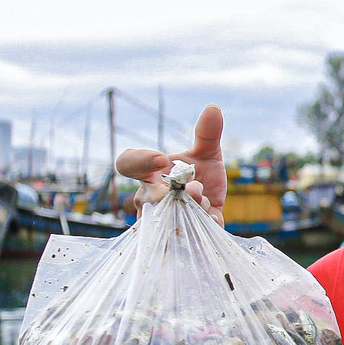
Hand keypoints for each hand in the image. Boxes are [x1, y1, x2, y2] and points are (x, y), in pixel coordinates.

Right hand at [114, 106, 227, 226]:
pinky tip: (212, 216)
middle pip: (147, 199)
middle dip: (170, 193)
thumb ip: (207, 134)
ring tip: (204, 200)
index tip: (161, 158)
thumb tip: (214, 108)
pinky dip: (201, 223)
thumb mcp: (206, 153)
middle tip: (195, 187)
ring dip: (189, 208)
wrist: (216, 204)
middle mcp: (149, 199)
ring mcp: (162, 219)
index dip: (139, 161)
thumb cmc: (201, 176)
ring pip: (166, 218)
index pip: (127, 163)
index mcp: (149, 174)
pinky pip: (186, 234)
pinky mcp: (182, 236)